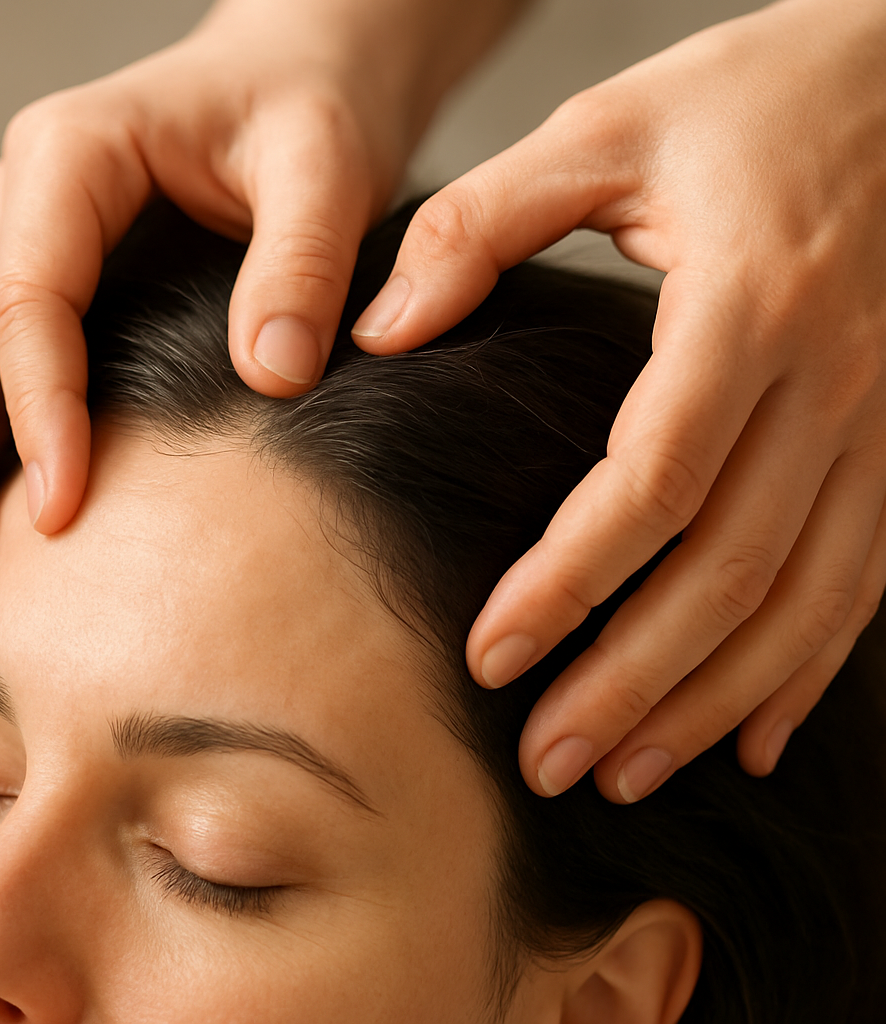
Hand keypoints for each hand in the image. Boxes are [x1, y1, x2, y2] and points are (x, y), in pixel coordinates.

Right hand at [0, 0, 522, 631]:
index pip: (25, 298)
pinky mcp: (62, 291)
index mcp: (74, 155)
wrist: (304, 81)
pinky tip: (0, 530)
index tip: (63, 510)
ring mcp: (32, 248)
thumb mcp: (324, 166)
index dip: (37, 411)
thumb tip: (274, 374)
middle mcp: (28, 203)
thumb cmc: (309, 109)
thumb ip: (303, 260)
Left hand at [351, 0, 885, 800]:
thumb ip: (483, 221)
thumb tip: (381, 328)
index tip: (489, 654)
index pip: (654, 483)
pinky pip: (864, 584)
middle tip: (547, 760)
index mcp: (747, 309)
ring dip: (713, 703)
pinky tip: (752, 739)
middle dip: (634, 682)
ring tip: (625, 774)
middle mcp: (832, 385)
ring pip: (804, 603)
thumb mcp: (606, 127)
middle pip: (730, 572)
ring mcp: (882, 425)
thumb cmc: (750, 99)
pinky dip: (808, 673)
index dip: (569, 582)